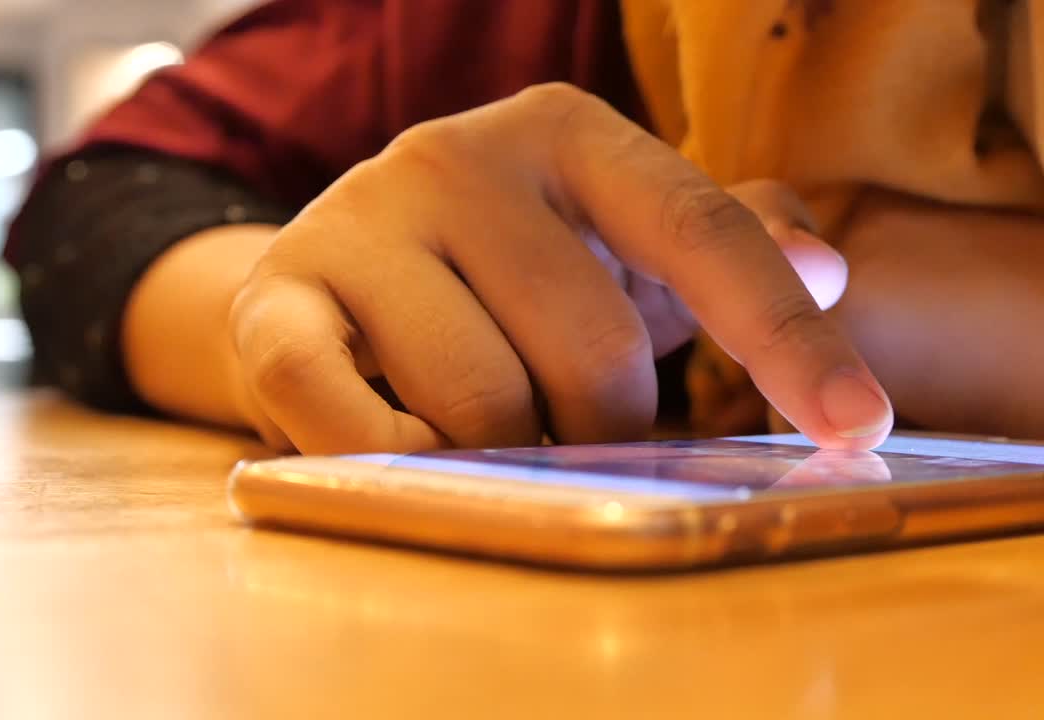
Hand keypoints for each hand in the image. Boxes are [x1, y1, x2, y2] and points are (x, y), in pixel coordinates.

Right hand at [227, 84, 892, 453]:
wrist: (323, 278)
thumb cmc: (492, 274)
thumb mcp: (610, 243)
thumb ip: (723, 246)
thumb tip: (825, 266)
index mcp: (559, 131)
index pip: (698, 228)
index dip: (785, 335)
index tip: (857, 427)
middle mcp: (454, 156)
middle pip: (592, 347)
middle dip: (601, 423)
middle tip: (571, 426)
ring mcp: (356, 225)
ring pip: (484, 403)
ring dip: (507, 453)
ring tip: (487, 431)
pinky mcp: (276, 306)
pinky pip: (354, 420)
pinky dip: (401, 465)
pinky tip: (413, 457)